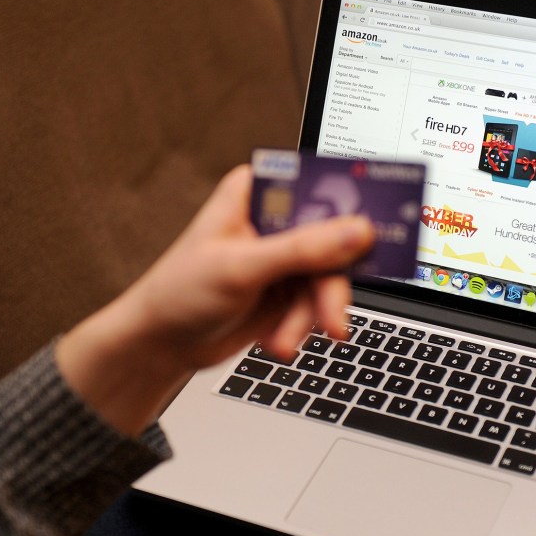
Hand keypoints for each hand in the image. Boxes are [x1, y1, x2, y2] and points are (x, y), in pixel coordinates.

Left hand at [56, 163, 374, 435]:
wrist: (161, 346)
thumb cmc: (179, 292)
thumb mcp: (242, 267)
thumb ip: (302, 249)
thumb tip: (357, 231)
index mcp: (259, 192)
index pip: (319, 189)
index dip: (350, 211)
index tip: (374, 236)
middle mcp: (276, 221)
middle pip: (334, 242)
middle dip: (328, 288)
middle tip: (332, 319)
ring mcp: (284, 257)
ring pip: (329, 280)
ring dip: (311, 316)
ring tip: (286, 339)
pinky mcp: (288, 291)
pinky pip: (318, 305)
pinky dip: (302, 327)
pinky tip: (278, 341)